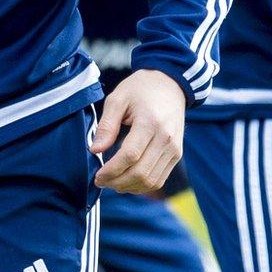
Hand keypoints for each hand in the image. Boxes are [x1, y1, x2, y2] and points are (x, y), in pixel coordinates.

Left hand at [90, 69, 184, 194]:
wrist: (170, 85)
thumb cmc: (141, 89)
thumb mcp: (118, 98)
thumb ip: (106, 125)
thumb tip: (95, 150)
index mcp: (150, 122)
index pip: (130, 156)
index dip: (111, 170)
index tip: (97, 175)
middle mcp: (166, 138)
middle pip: (141, 173)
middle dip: (117, 182)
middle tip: (101, 181)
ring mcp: (174, 149)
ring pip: (151, 181)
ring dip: (129, 187)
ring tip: (113, 182)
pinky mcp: (176, 154)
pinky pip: (159, 179)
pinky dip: (142, 185)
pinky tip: (127, 180)